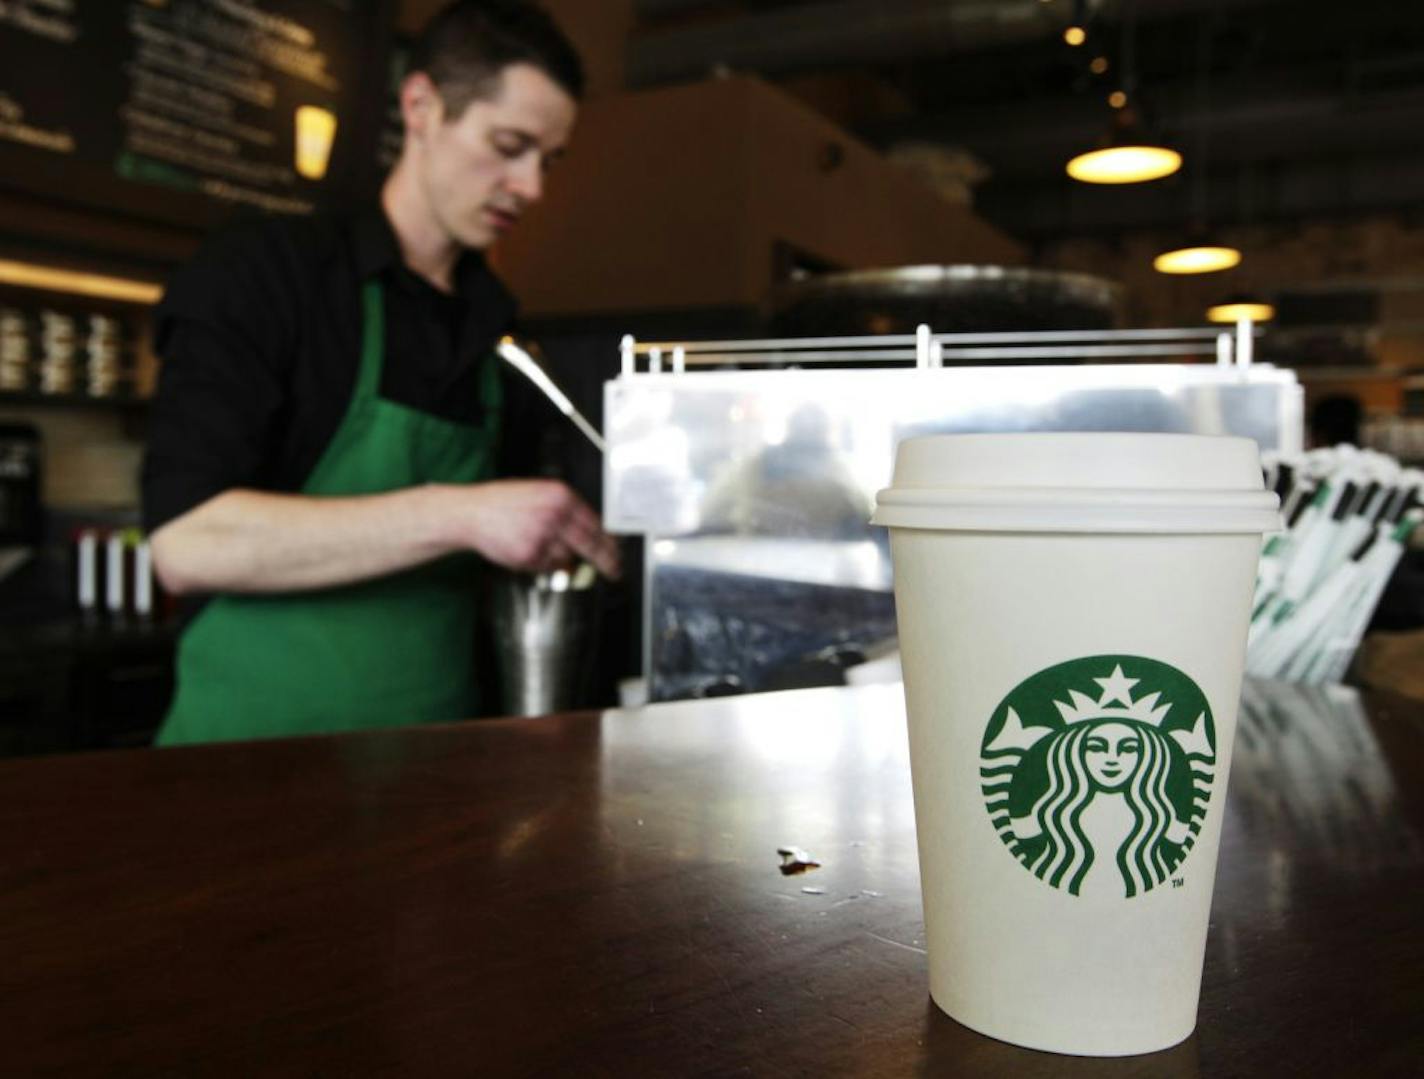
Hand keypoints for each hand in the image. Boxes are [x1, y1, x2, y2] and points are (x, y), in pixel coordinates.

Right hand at [445, 479, 621, 579]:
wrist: (472, 513)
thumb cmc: (505, 503)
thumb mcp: (540, 494)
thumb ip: (568, 512)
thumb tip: (594, 533)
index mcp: (561, 495)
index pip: (597, 523)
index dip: (611, 542)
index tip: (619, 552)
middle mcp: (555, 514)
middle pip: (592, 544)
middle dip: (607, 561)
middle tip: (615, 571)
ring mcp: (543, 535)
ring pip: (568, 558)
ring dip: (561, 558)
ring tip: (538, 544)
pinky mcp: (530, 554)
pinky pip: (547, 566)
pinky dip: (542, 563)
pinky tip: (527, 549)